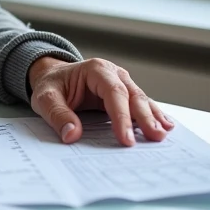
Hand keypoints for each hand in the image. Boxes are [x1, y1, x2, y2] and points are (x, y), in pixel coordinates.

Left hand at [28, 57, 174, 146]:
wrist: (53, 76)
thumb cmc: (51, 86)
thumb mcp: (45, 98)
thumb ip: (57, 115)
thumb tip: (71, 135)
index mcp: (96, 70)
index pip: (113, 93)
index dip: (121, 116)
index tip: (126, 139)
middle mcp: (113, 74)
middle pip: (133, 95)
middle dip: (145, 117)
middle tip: (156, 137)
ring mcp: (121, 83)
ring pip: (141, 100)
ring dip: (153, 117)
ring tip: (163, 133)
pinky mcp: (124, 94)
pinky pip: (140, 105)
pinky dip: (152, 115)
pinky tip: (165, 126)